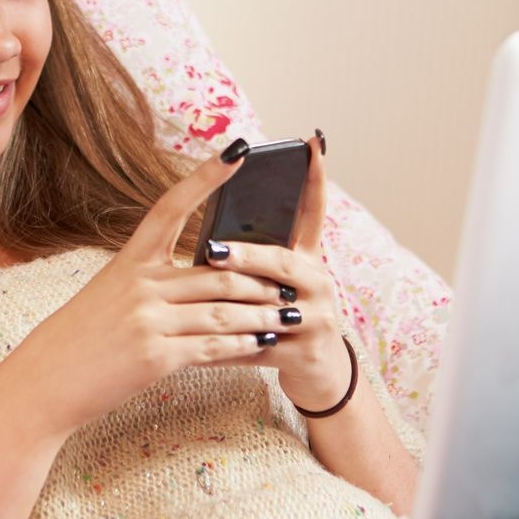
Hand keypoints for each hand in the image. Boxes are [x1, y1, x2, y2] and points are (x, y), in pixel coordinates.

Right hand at [5, 140, 303, 439]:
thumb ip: (152, 283)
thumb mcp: (109, 296)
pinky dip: (245, 346)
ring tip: (292, 317)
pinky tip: (265, 346)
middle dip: (263, 279)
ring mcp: (149, 319)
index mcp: (129, 261)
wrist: (43, 385)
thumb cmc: (77, 341)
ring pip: (226, 310)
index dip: (207, 177)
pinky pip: (215, 346)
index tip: (238, 150)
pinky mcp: (157, 356)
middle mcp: (140, 284)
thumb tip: (205, 277)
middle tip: (293, 281)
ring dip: (265, 316)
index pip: (172, 206)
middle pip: (220, 271)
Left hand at [201, 133, 352, 412]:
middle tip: (213, 249)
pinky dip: (228, 350)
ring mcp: (317, 318)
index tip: (313, 142)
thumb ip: (257, 257)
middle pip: (283, 262)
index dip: (315, 178)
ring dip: (233, 305)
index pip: (313, 212)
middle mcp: (318, 282)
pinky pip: (259, 349)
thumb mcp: (279, 284)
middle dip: (248, 255)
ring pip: (270, 306)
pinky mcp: (306, 353)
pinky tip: (200, 350)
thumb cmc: (285, 321)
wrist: (319, 375)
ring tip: (200, 300)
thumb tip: (211, 234)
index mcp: (307, 260)